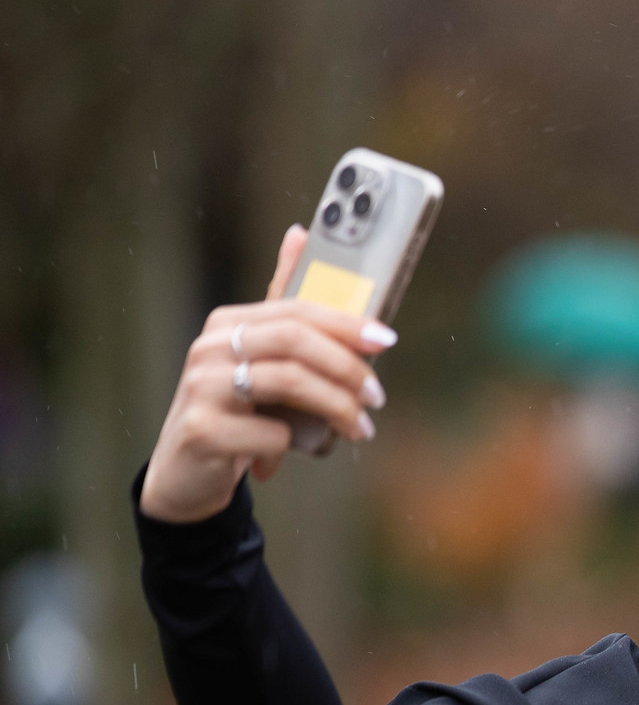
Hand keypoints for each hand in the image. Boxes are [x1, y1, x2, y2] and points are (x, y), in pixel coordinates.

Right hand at [139, 225, 394, 523]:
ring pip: (287, 382)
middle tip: (377, 396)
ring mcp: (200, 387)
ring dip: (336, 407)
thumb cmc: (239, 413)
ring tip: (360, 428)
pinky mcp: (201, 430)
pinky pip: (269, 432)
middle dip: (347, 367)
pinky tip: (289, 455)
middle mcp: (210, 347)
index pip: (296, 310)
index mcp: (230, 323)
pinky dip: (292, 444)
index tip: (386, 340)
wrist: (187, 472)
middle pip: (295, 340)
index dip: (346, 323)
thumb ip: (286, 310)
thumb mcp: (263, 361)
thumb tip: (299, 232)